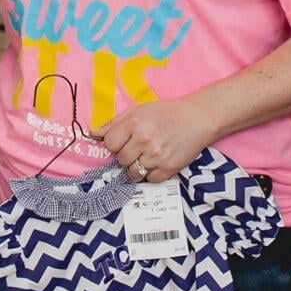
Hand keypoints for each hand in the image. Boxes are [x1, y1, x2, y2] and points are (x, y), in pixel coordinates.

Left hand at [101, 97, 218, 183]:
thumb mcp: (138, 110)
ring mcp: (157, 156)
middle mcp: (145, 140)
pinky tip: (157, 161)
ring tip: (147, 155)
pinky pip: (149, 180)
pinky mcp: (169, 168)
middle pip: (120, 160)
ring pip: (133, 173)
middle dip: (126, 155)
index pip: (110, 144)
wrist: (198, 119)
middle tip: (138, 147)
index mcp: (135, 123)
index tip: (123, 141)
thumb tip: (92, 134)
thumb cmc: (166, 113)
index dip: (114, 144)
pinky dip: (151, 174)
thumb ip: (114, 123)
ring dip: (136, 166)